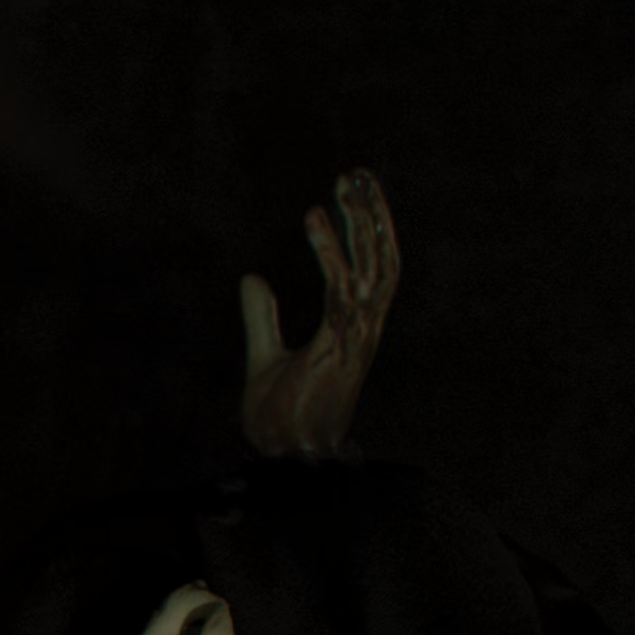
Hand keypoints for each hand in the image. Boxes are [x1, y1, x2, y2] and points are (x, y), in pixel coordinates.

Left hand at [240, 167, 401, 459]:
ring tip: (346, 183)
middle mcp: (363, 331)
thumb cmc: (279, 420)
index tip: (350, 194)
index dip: (366, 232)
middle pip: (382, 260)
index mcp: (352, 331)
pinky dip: (329, 252)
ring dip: (361, 223)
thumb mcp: (264, 356)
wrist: (281, 462)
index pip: (371, 271)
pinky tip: (314, 220)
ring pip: (372, 268)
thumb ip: (261, 317)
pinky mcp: (337, 348)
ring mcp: (355, 340)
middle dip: (373, 215)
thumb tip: (252, 278)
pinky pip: (339, 290)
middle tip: (358, 172)